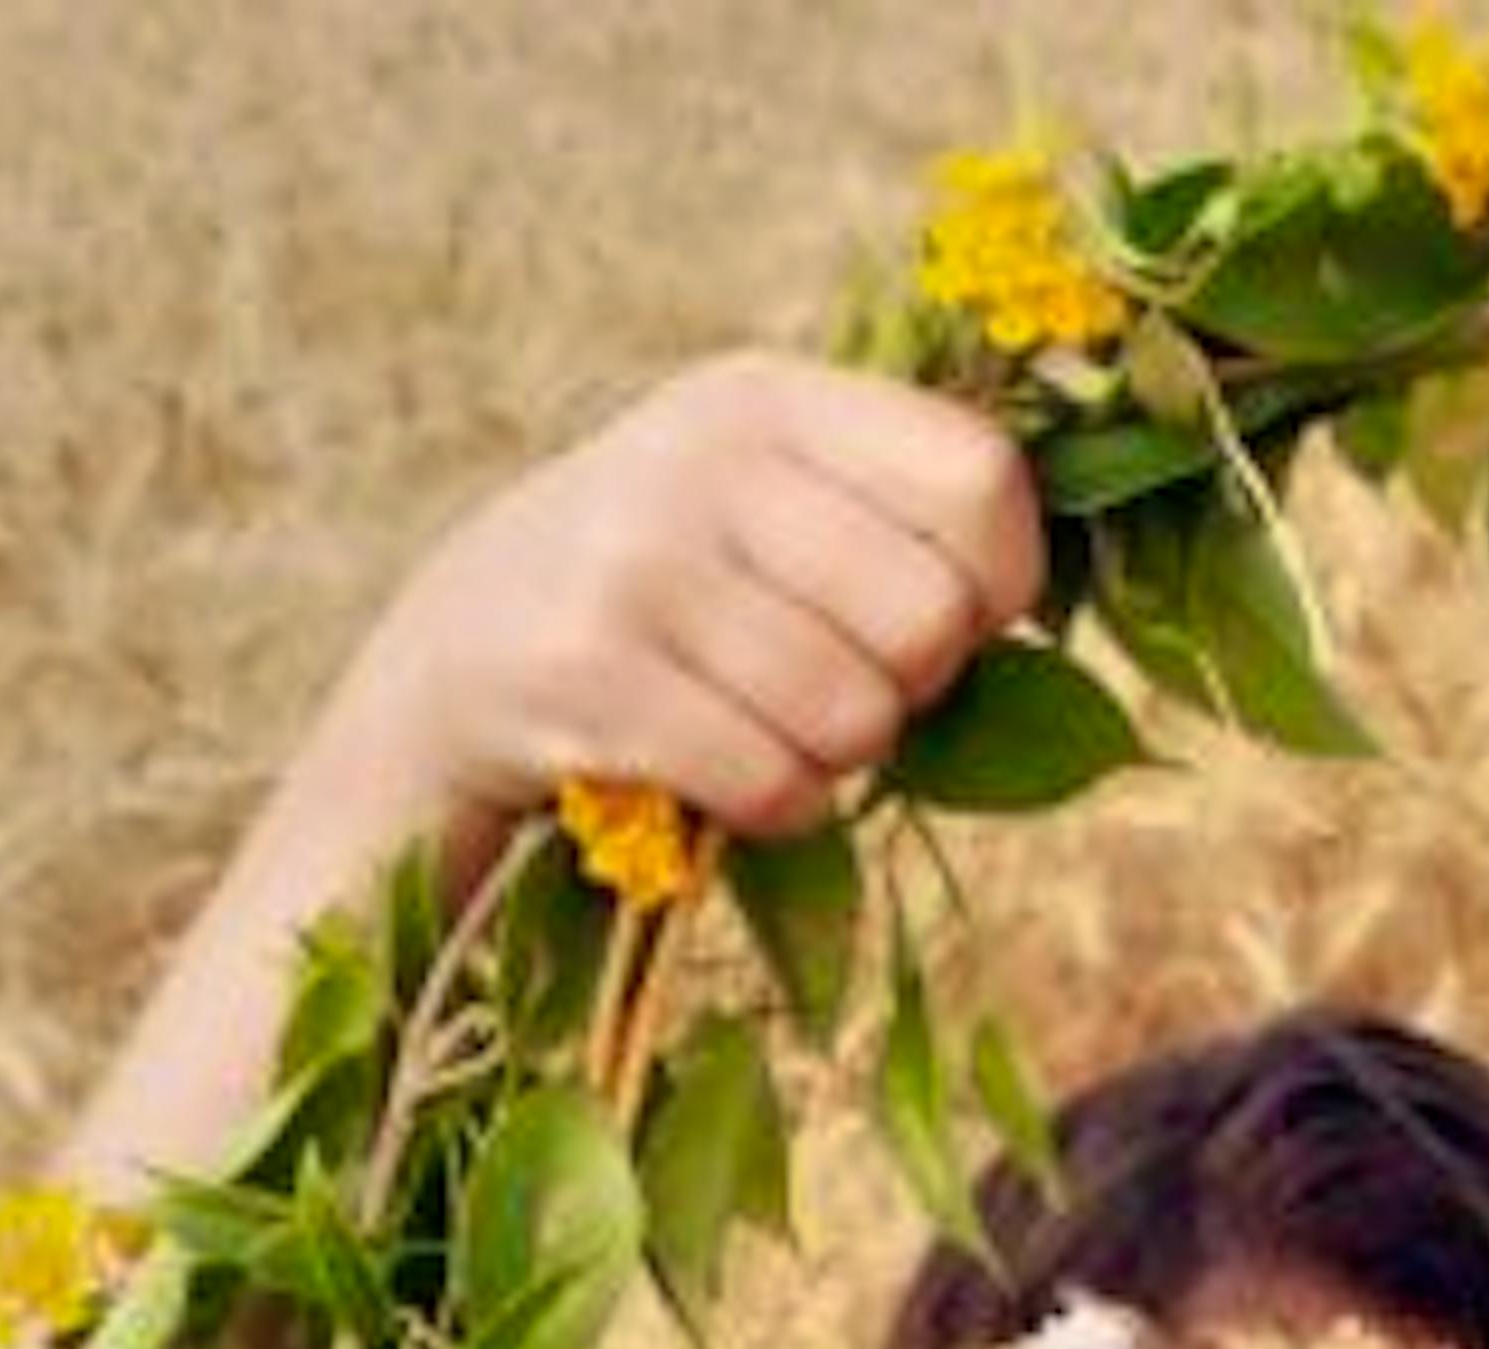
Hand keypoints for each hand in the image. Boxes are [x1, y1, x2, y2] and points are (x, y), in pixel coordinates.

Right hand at [353, 352, 1045, 851]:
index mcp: (767, 397)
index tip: (953, 622)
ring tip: (764, 730)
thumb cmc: (661, 597)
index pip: (978, 480)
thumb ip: (887, 516)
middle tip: (837, 691)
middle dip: (908, 691)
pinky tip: (721, 781)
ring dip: (834, 763)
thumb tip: (1035, 604)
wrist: (453, 662)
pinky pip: (773, 784)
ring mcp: (637, 565)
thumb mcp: (759, 505)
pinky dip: (775, 810)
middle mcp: (703, 459)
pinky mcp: (590, 679)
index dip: (1001, 582)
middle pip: (926, 620)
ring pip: (854, 718)